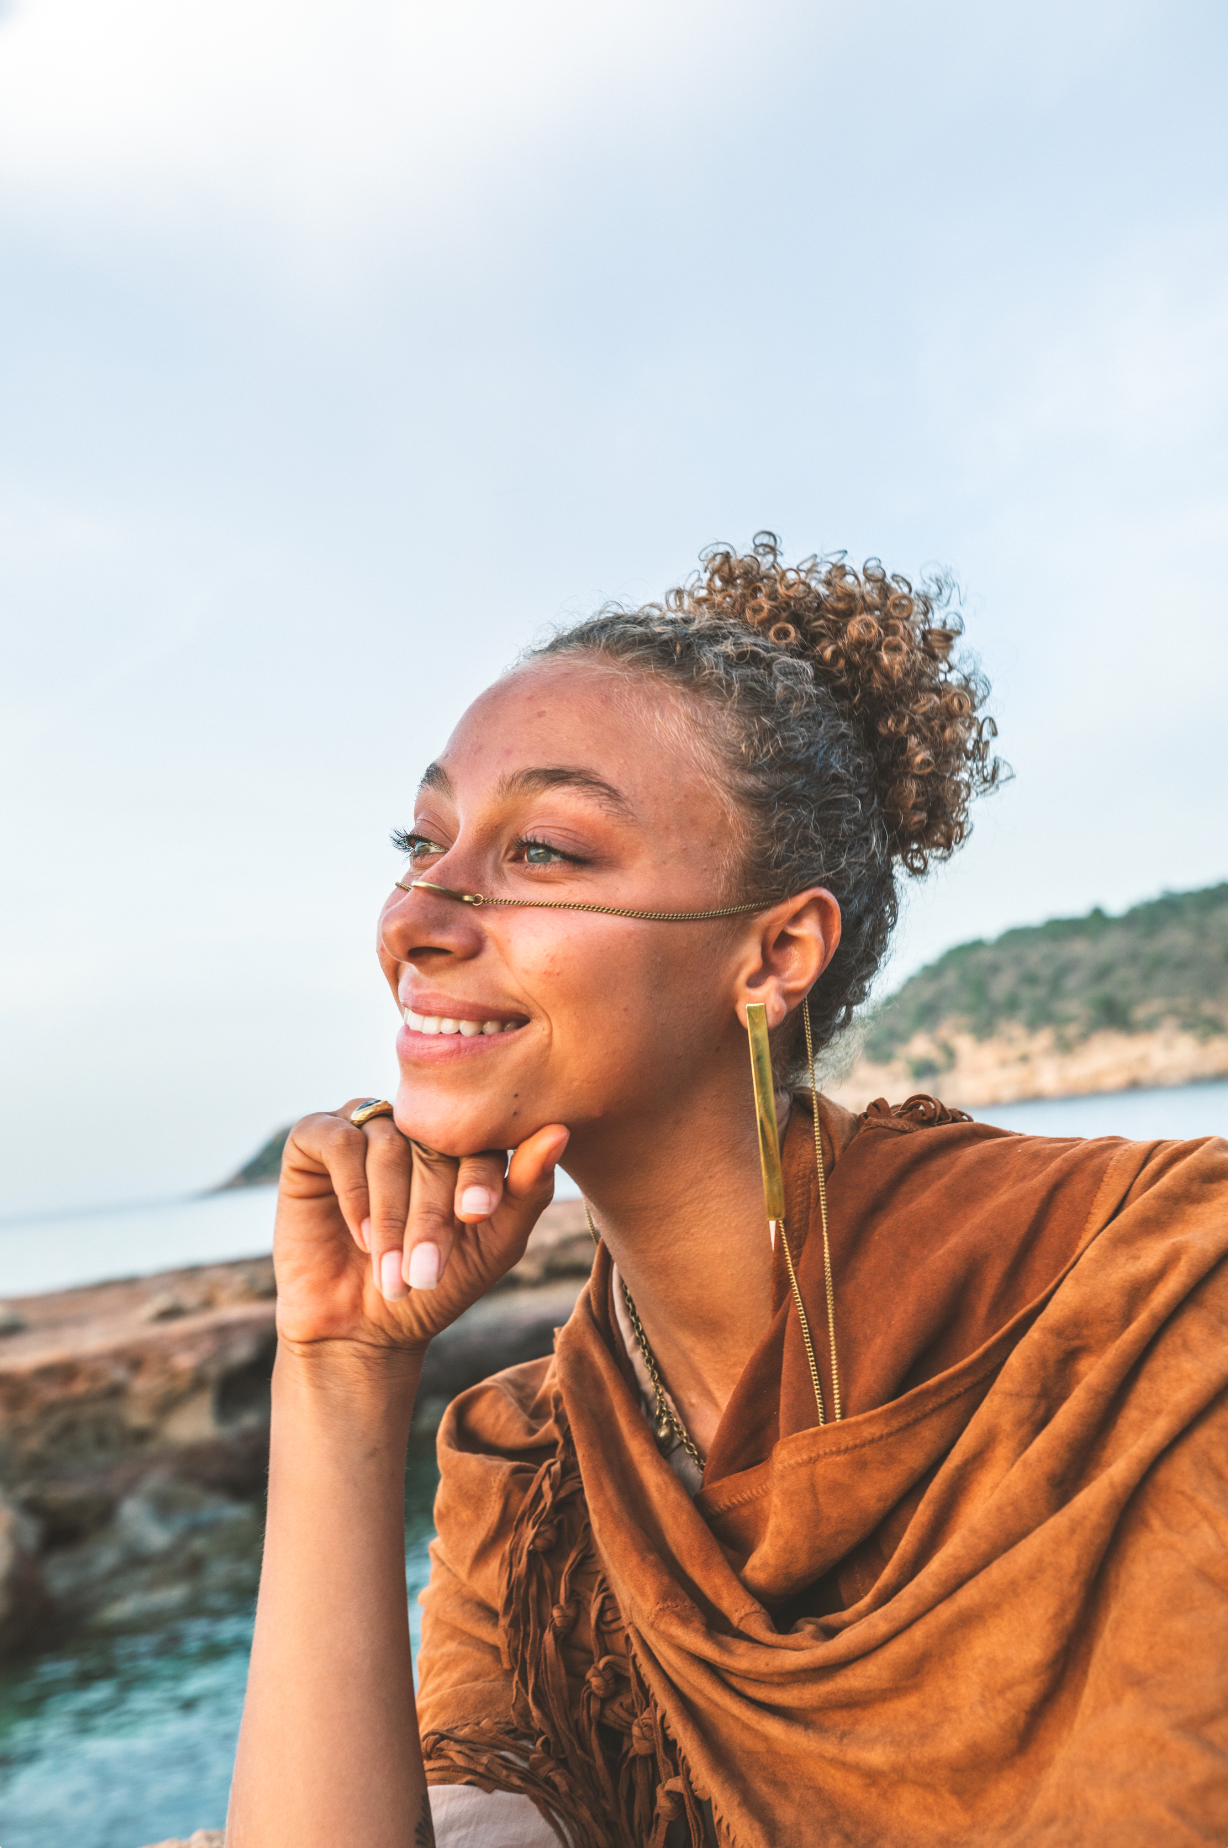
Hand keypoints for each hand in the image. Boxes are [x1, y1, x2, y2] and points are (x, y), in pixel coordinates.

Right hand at [272, 1099, 569, 1356]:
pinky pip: (339, 1140)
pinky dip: (353, 1190)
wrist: (362, 1329)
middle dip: (431, 1211)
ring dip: (391, 1214)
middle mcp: (412, 1124)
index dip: (479, 1175)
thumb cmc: (436, 1286)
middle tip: (428, 1270)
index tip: (477, 1217)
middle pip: (430, 1142)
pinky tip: (360, 1236)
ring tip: (393, 1271)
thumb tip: (559, 1131)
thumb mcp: (494, 1244)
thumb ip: (528, 1189)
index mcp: (460, 1139)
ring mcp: (363, 1125)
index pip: (478, 1134)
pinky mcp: (314, 1137)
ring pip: (386, 1143)